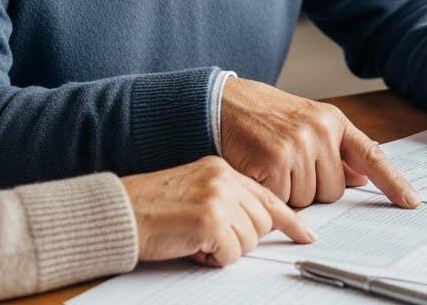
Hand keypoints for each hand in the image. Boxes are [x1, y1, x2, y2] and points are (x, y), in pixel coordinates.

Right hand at [120, 156, 314, 266]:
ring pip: (249, 239)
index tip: (306, 235)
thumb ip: (228, 199)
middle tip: (211, 238)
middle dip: (242, 239)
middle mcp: (224, 179)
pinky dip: (213, 258)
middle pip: (263, 221)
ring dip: (225, 249)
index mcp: (222, 169)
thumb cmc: (152, 209)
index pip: (269, 195)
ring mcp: (218, 198)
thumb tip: (260, 224)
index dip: (290, 220)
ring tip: (197, 239)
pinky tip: (192, 246)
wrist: (120, 213)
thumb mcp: (196, 192)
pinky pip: (231, 253)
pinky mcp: (210, 220)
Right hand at [220, 77, 419, 208]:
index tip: (411, 202)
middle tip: (289, 165)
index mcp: (334, 121)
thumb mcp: (309, 124)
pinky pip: (284, 201)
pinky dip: (271, 195)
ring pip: (309, 200)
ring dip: (290, 193)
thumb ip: (337, 151)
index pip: (371, 156)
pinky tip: (260, 172)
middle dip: (313, 188)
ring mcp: (297, 146)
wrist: (227, 103)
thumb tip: (362, 178)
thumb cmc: (269, 118)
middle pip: (333, 191)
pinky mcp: (274, 162)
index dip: (393, 182)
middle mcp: (320, 131)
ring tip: (273, 165)